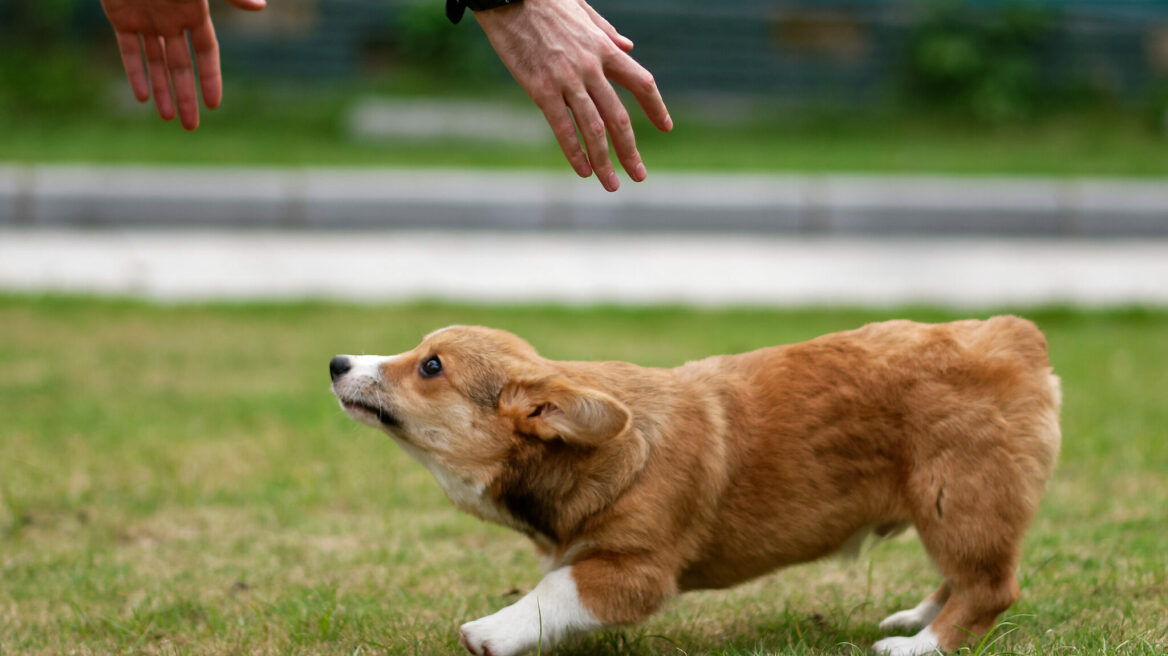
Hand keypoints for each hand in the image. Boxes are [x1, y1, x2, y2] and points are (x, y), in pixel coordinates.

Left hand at [100, 0, 265, 129]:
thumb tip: (261, 6)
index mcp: (193, 11)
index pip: (206, 52)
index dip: (211, 78)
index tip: (215, 105)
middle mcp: (171, 20)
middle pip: (182, 66)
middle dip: (186, 96)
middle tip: (191, 127)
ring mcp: (146, 19)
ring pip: (156, 63)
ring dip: (162, 91)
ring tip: (168, 119)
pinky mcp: (119, 16)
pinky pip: (128, 50)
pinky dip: (135, 72)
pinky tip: (142, 97)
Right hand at [475, 0, 672, 191]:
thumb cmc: (544, 0)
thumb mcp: (583, 10)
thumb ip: (607, 32)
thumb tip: (629, 46)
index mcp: (605, 48)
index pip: (642, 83)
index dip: (656, 107)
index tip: (666, 127)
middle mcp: (591, 68)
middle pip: (619, 117)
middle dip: (630, 150)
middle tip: (639, 175)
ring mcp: (567, 80)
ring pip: (593, 128)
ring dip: (604, 160)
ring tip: (611, 183)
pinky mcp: (541, 88)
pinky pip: (562, 127)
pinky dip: (575, 152)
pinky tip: (583, 171)